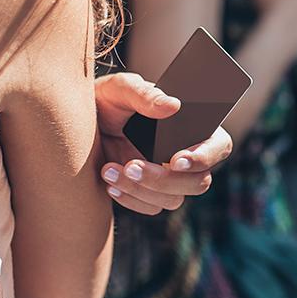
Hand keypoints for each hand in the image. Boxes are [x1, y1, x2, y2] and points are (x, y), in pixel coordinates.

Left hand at [94, 72, 232, 214]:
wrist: (77, 127)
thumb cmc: (106, 100)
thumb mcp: (120, 89)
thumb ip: (145, 94)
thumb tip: (173, 106)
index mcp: (191, 126)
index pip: (219, 145)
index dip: (204, 157)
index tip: (175, 159)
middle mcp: (185, 154)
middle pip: (198, 182)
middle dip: (164, 179)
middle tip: (131, 165)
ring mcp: (168, 177)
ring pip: (173, 199)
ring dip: (142, 189)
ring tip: (108, 170)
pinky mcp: (149, 193)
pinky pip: (151, 208)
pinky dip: (130, 199)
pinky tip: (109, 183)